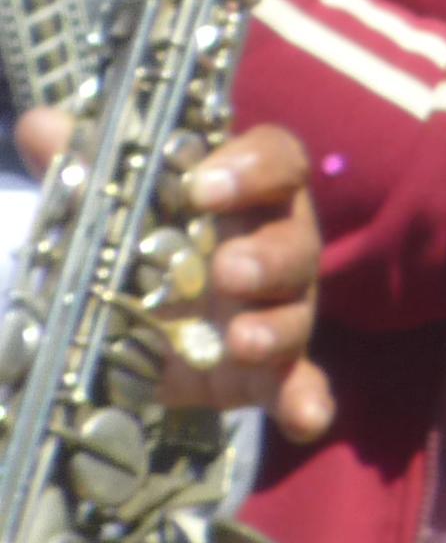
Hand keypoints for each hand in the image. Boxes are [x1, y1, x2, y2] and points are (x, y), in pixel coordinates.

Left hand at [14, 112, 332, 445]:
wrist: (145, 324)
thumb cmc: (143, 244)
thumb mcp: (112, 208)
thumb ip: (82, 167)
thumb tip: (39, 124)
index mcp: (244, 193)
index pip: (276, 159)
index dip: (250, 168)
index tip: (202, 185)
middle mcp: (275, 244)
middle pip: (295, 239)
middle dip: (267, 256)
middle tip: (226, 271)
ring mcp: (279, 309)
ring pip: (297, 310)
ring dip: (275, 326)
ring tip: (241, 341)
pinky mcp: (271, 370)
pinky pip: (301, 381)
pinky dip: (308, 399)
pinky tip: (306, 419)